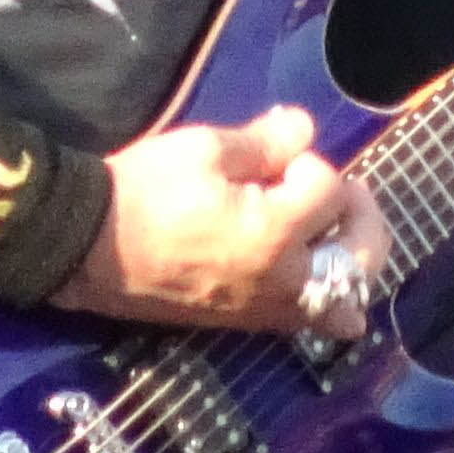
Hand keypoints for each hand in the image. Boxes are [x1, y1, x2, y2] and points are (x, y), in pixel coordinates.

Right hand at [50, 108, 395, 339]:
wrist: (89, 248)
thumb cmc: (143, 192)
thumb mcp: (203, 148)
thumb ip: (266, 141)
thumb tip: (307, 128)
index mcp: (275, 233)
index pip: (329, 187)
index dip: (307, 161)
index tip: (276, 157)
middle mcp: (284, 280)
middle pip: (364, 251)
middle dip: (360, 212)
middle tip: (342, 189)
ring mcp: (269, 309)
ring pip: (348, 295)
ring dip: (352, 257)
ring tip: (332, 229)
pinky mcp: (249, 323)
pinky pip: (313, 322)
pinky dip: (331, 300)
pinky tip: (321, 276)